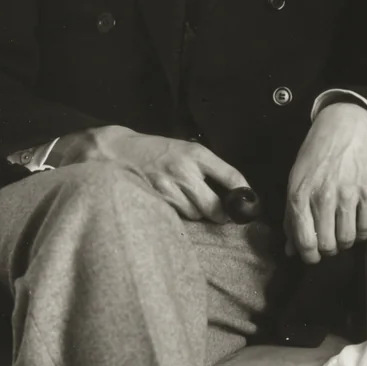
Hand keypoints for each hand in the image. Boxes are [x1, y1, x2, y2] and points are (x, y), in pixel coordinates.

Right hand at [49, 126, 246, 222]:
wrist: (117, 151)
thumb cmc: (156, 151)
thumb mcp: (185, 149)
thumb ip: (207, 167)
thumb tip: (233, 189)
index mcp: (197, 154)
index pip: (231, 176)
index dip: (244, 193)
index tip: (249, 202)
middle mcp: (186, 171)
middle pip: (216, 207)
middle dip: (222, 214)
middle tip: (223, 213)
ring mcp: (170, 188)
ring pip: (197, 214)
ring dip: (198, 213)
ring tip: (189, 200)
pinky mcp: (156, 201)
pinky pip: (178, 216)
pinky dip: (181, 214)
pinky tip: (174, 204)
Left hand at [283, 102, 366, 263]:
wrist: (343, 130)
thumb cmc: (315, 157)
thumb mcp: (295, 183)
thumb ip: (291, 217)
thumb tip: (291, 250)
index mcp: (300, 195)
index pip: (305, 241)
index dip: (309, 256)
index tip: (313, 256)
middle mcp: (323, 197)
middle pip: (327, 244)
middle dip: (327, 249)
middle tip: (328, 243)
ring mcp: (348, 194)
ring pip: (347, 239)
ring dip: (344, 243)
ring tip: (342, 234)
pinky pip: (366, 227)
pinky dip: (361, 234)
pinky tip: (356, 225)